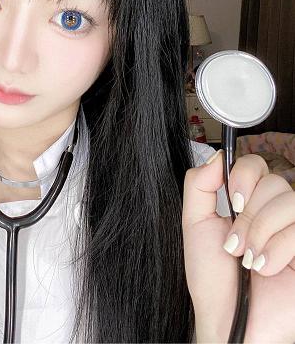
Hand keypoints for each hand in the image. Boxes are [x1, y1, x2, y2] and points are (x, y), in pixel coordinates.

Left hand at [182, 149, 294, 342]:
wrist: (227, 322)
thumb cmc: (212, 280)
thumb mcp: (195, 225)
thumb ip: (200, 185)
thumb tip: (217, 157)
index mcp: (249, 202)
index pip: (256, 164)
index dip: (244, 177)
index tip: (233, 202)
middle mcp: (275, 213)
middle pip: (274, 182)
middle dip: (248, 216)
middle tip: (236, 245)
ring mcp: (294, 233)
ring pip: (289, 202)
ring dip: (260, 233)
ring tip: (249, 260)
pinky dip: (276, 251)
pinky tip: (265, 269)